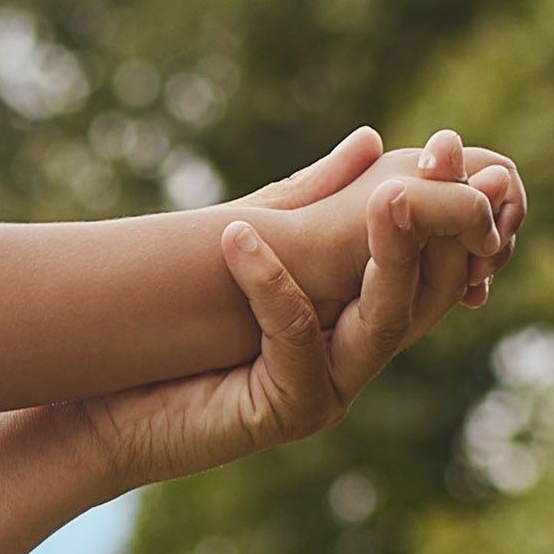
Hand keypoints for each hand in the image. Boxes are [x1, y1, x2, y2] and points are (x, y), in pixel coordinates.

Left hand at [25, 128, 496, 512]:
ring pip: (386, 318)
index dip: (451, 204)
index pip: (433, 260)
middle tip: (441, 153)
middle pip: (429, 289)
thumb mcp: (245, 246)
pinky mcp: (284, 413)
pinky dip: (270, 283)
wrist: (102, 414)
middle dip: (442, 219)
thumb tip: (370, 139)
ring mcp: (326, 391)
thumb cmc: (168, 335)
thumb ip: (306, 201)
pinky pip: (294, 339)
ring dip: (392, 251)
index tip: (448, 144)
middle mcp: (353, 358)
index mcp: (355, 319)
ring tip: (385, 193)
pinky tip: (237, 234)